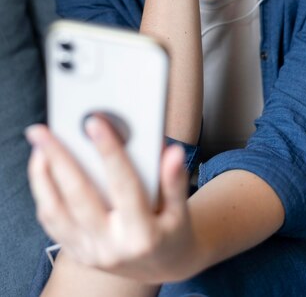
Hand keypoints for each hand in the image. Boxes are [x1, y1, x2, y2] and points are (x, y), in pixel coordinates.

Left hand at [26, 118, 194, 283]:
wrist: (163, 266)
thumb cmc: (172, 231)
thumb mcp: (181, 210)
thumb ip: (175, 180)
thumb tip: (172, 152)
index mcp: (143, 234)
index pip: (124, 186)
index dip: (110, 152)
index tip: (95, 122)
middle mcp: (112, 247)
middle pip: (79, 197)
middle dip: (58, 159)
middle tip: (42, 131)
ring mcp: (90, 252)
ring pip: (56, 212)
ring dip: (42, 176)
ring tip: (39, 146)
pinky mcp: (77, 252)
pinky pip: (51, 223)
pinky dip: (43, 193)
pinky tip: (43, 168)